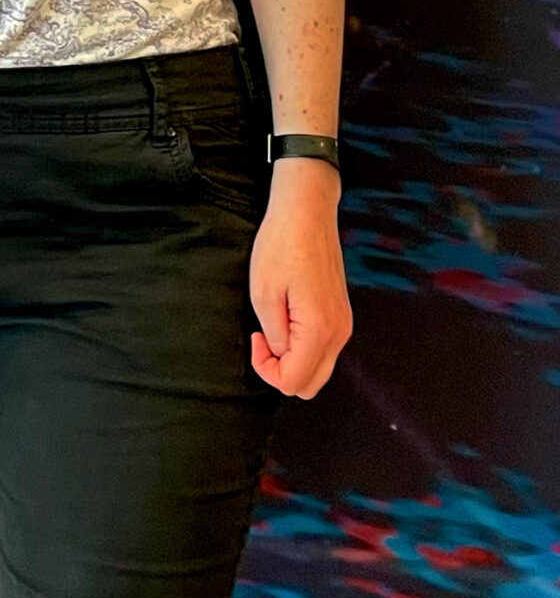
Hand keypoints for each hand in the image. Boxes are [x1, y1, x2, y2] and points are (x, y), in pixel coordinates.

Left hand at [249, 161, 352, 396]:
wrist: (307, 212)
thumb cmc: (281, 246)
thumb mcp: (263, 293)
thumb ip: (274, 336)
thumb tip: (280, 357)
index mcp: (320, 330)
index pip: (295, 382)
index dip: (267, 370)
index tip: (254, 339)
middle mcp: (340, 334)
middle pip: (312, 385)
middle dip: (281, 372)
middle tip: (261, 339)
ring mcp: (344, 325)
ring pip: (319, 368)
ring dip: (292, 359)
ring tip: (271, 325)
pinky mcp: (341, 315)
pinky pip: (323, 349)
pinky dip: (303, 347)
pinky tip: (285, 320)